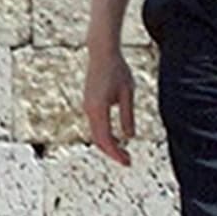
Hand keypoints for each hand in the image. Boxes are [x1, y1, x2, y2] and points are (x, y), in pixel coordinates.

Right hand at [83, 46, 136, 165]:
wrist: (102, 53)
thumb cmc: (117, 70)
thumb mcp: (127, 92)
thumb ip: (127, 115)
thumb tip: (129, 136)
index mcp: (98, 108)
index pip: (106, 138)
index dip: (116, 153)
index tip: (127, 162)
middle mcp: (89, 110)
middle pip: (98, 139)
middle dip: (112, 152)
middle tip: (128, 161)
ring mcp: (87, 107)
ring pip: (96, 133)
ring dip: (108, 145)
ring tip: (124, 153)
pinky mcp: (89, 104)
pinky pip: (96, 125)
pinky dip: (105, 136)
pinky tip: (116, 139)